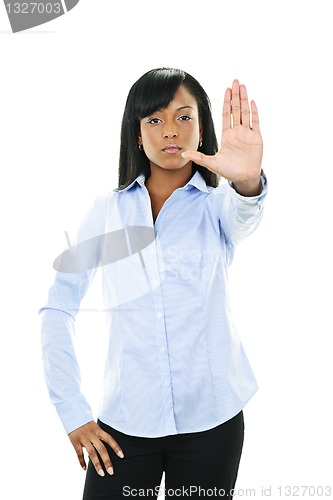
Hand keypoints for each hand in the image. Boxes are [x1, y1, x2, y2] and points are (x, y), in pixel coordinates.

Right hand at [68, 420, 123, 475]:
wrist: (73, 415)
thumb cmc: (86, 423)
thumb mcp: (95, 426)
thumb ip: (100, 436)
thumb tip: (108, 446)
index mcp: (98, 430)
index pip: (109, 439)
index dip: (116, 447)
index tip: (122, 456)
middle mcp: (92, 435)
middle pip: (101, 449)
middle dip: (107, 461)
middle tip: (111, 471)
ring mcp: (83, 439)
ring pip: (92, 453)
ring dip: (97, 464)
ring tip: (101, 473)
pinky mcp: (75, 442)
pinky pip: (79, 454)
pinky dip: (82, 462)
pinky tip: (85, 469)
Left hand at [182, 79, 262, 195]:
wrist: (244, 178)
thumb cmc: (229, 171)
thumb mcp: (212, 163)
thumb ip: (199, 157)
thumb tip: (183, 154)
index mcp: (227, 135)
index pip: (227, 114)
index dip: (226, 102)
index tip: (226, 90)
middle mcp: (237, 132)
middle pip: (236, 109)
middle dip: (236, 95)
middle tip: (235, 81)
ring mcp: (247, 134)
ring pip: (246, 112)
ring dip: (244, 99)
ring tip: (243, 86)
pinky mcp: (256, 138)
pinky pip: (256, 122)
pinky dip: (254, 112)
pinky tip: (252, 102)